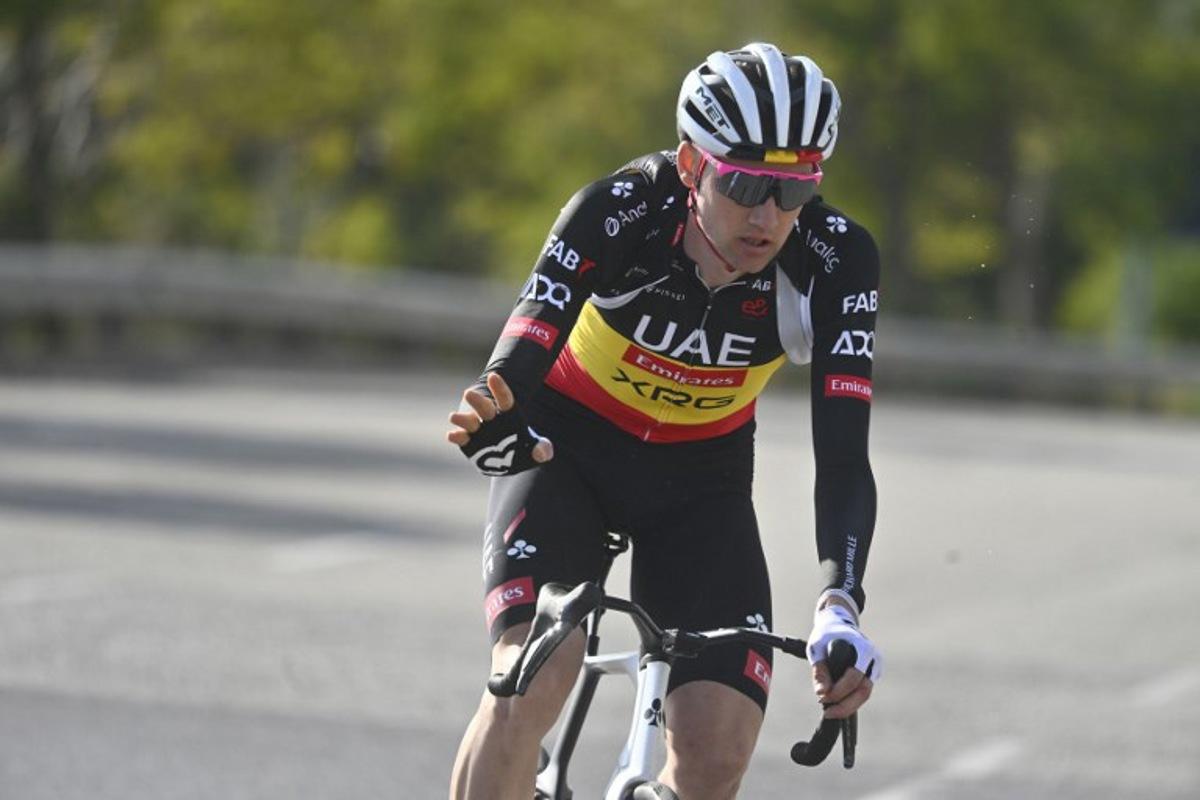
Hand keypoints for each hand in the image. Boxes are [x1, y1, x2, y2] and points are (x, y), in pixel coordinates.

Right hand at [446, 373, 553, 474]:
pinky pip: (461, 438)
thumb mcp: (537, 449)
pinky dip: (457, 436)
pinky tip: (452, 435)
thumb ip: (543, 449)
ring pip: (468, 421)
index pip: (505, 398)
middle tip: (468, 393)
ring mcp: (478, 431)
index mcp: (508, 415)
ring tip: (454, 417)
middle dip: (477, 401)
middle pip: (484, 407)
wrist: (509, 461)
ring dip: (461, 419)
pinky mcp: (468, 443)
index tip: (493, 376)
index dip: (499, 388)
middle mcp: (490, 419)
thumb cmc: (523, 449)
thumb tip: (541, 453)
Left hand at [807, 602, 880, 719]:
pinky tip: (835, 703)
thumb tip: (822, 693)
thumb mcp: (816, 648)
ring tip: (830, 710)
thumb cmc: (826, 634)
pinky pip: (862, 691)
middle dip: (846, 706)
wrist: (837, 623)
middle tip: (828, 713)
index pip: (854, 678)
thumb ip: (820, 670)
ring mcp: (874, 667)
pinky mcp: (871, 673)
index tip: (822, 697)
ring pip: (864, 694)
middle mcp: (873, 659)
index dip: (838, 691)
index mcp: (863, 649)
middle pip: (864, 691)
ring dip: (848, 705)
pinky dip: (849, 699)